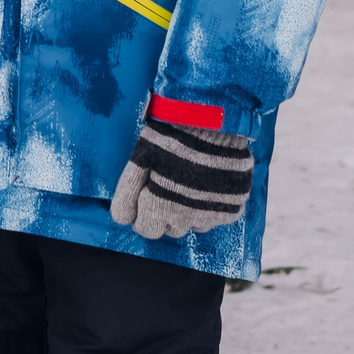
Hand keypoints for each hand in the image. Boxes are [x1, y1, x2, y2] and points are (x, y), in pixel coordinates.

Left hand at [109, 118, 252, 238]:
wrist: (213, 124)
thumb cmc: (171, 137)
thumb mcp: (140, 157)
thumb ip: (129, 190)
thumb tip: (121, 217)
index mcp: (160, 208)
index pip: (147, 230)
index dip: (142, 215)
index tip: (146, 197)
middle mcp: (187, 219)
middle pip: (170, 228)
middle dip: (164, 212)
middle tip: (166, 184)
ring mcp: (212, 215)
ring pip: (194, 223)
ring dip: (188, 210)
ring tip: (188, 181)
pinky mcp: (233, 208)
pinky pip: (217, 216)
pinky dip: (211, 204)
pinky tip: (208, 182)